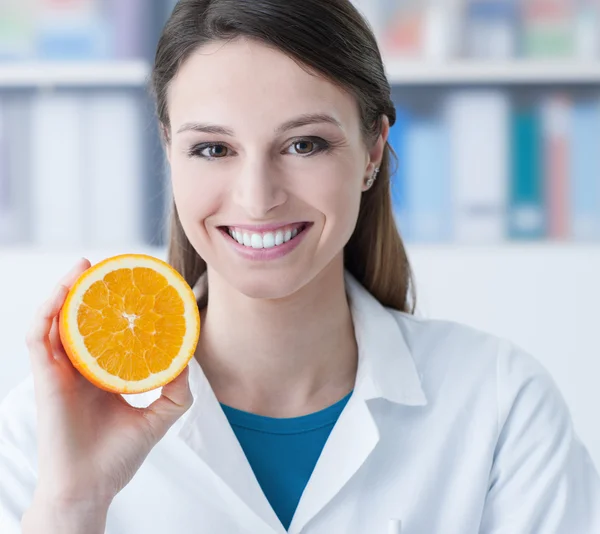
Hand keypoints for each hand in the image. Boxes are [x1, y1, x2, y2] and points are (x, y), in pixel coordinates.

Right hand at [25, 258, 193, 506]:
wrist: (91, 488)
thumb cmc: (118, 457)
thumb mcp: (158, 417)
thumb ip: (176, 390)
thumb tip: (186, 360)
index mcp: (102, 374)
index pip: (105, 332)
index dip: (114, 308)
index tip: (132, 285)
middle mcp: (79, 369)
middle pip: (78, 319)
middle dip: (87, 289)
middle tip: (104, 265)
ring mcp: (59, 373)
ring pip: (54, 321)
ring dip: (64, 291)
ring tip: (82, 267)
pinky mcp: (44, 380)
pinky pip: (38, 340)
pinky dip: (46, 315)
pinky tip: (61, 296)